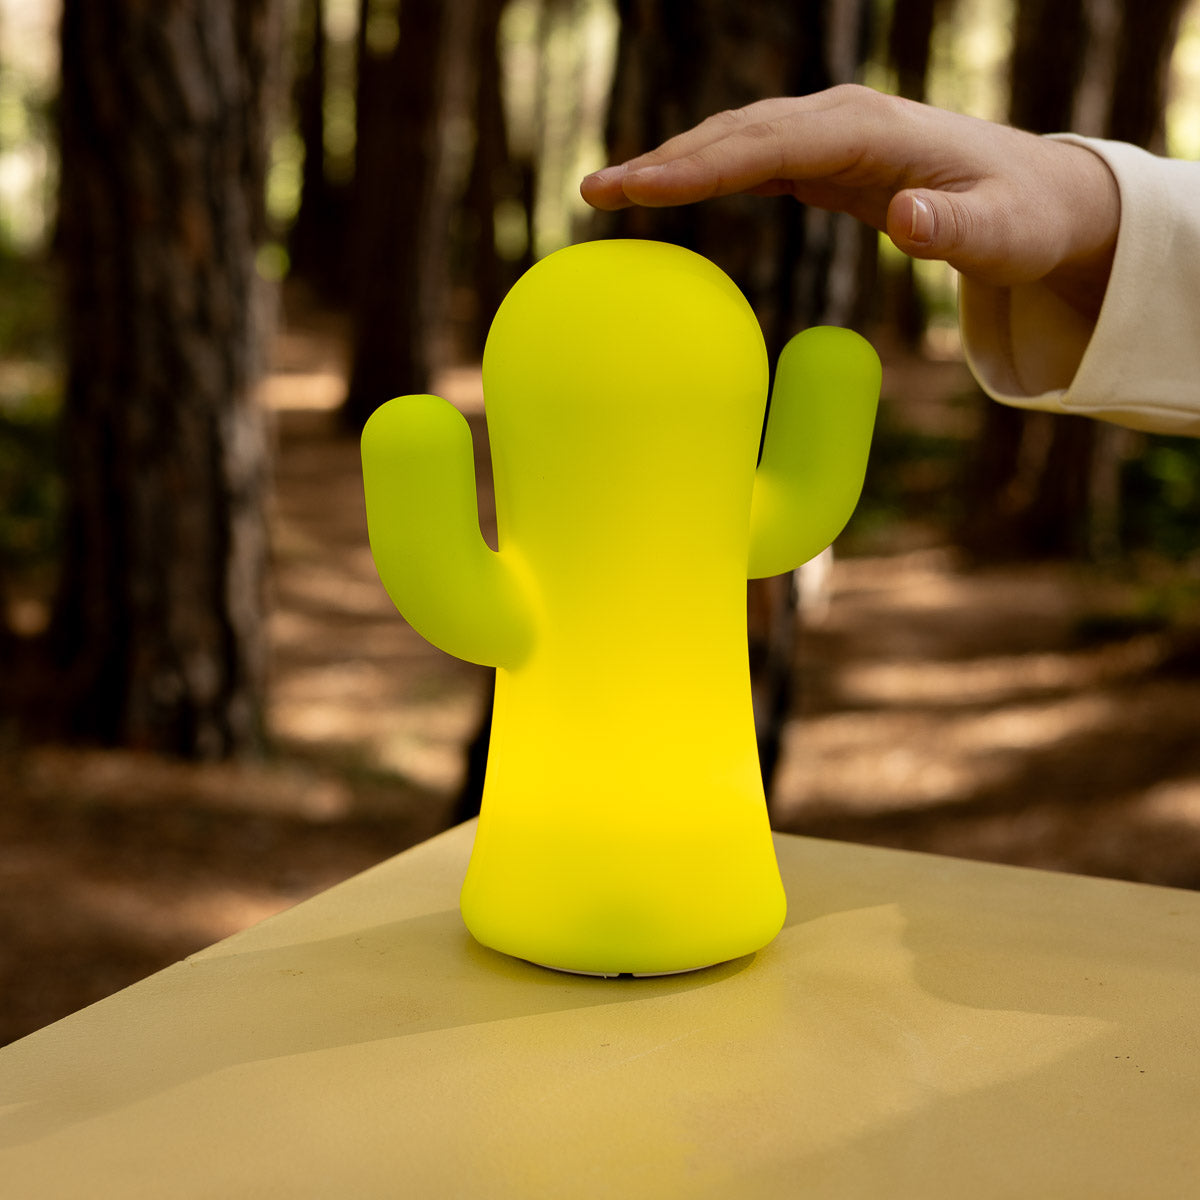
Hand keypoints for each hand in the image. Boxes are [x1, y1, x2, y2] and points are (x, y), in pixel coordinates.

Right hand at [581, 85, 1119, 318]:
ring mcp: (827, 135)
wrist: (1037, 196)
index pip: (773, 141)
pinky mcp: (820, 159)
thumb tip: (902, 215)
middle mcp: (841, 121)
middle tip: (594, 191)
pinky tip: (661, 195)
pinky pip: (747, 161)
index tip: (646, 187)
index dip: (706, 163)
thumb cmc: (1021, 219)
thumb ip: (955, 229)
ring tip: (605, 193)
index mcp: (873, 130)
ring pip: (733, 141)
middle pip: (736, 133)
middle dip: (663, 161)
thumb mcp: (1003, 235)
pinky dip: (700, 176)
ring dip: (670, 166)